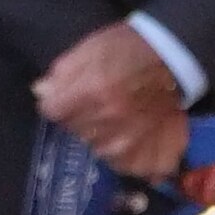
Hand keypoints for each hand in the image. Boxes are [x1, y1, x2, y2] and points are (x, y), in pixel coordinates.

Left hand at [36, 23, 192, 181]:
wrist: (173, 59)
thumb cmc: (128, 50)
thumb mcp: (89, 49)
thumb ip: (61, 73)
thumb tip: (41, 93)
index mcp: (90, 92)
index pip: (51, 111)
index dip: (58, 101)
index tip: (71, 96)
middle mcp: (107, 122)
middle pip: (73, 130)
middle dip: (81, 117)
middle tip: (101, 102)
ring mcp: (127, 144)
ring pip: (96, 149)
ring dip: (102, 136)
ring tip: (119, 117)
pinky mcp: (145, 158)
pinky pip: (124, 165)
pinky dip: (125, 154)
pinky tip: (133, 135)